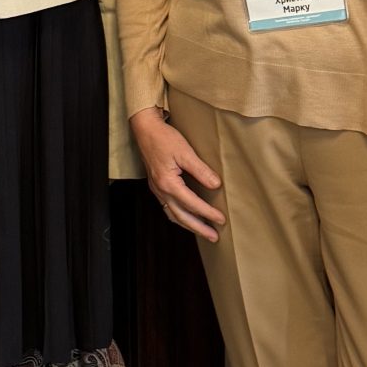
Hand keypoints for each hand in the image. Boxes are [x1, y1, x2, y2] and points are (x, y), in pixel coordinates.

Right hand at [130, 108, 220, 241]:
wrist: (145, 129)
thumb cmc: (164, 138)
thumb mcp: (186, 152)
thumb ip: (201, 170)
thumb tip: (215, 185)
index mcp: (168, 183)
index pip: (192, 203)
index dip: (207, 213)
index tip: (221, 219)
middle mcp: (160, 190)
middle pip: (181, 216)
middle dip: (198, 228)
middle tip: (214, 237)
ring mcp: (157, 189)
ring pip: (173, 214)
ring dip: (189, 225)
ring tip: (202, 231)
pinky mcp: (156, 186)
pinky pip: (168, 207)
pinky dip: (179, 216)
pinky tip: (187, 217)